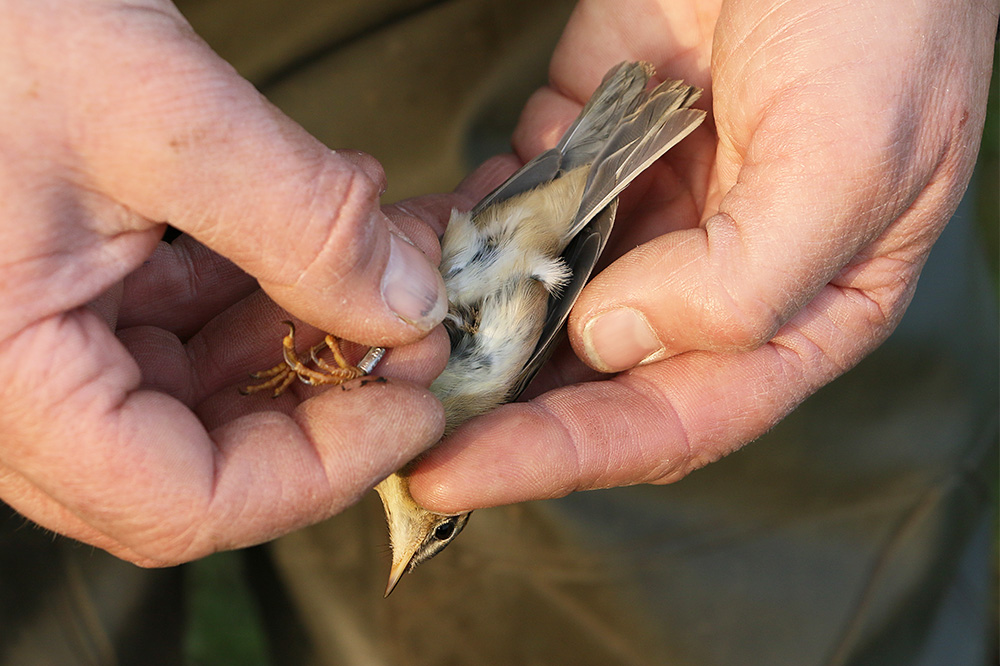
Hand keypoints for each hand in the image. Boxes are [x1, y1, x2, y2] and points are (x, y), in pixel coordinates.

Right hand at [0, 0, 451, 565]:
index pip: (183, 504)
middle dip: (328, 399)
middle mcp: (11, 383)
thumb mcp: (157, 113)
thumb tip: (409, 303)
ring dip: (305, 340)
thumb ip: (301, 219)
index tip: (416, 408)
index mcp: (4, 381)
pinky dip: (258, 295)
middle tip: (415, 335)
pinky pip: (175, 329)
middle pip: (201, 460)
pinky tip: (318, 243)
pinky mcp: (58, 288)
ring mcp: (35, 338)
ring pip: (199, 395)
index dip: (325, 471)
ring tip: (384, 273)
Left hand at [410, 0, 996, 509]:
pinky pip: (517, 204)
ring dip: (467, 323)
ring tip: (386, 345)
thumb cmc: (883, 19)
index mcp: (803, 309)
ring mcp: (647, 207)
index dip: (561, 456)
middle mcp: (715, 273)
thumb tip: (611, 340)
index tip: (457, 474)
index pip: (673, 418)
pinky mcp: (591, 140)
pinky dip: (466, 229)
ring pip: (542, 297)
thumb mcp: (850, 163)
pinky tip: (417, 248)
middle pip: (595, 376)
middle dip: (496, 405)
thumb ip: (741, 282)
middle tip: (400, 424)